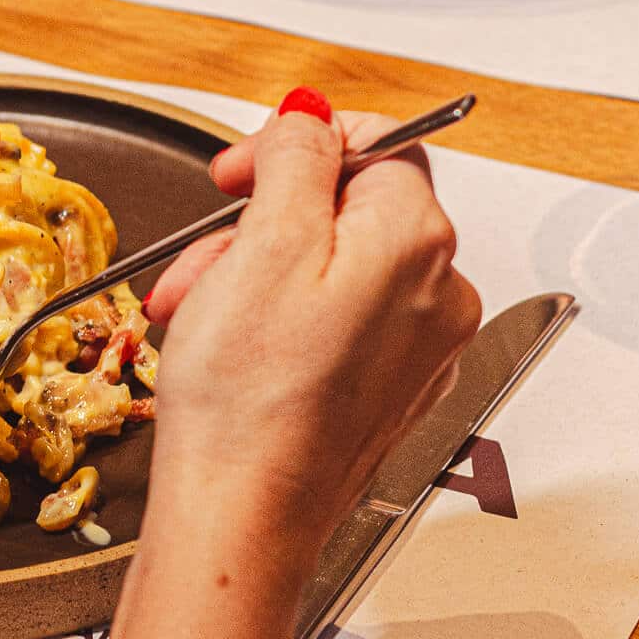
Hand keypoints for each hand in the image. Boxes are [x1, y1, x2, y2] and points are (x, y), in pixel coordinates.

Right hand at [145, 92, 480, 563]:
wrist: (241, 521)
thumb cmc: (252, 403)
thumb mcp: (265, 238)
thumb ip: (298, 155)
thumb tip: (313, 116)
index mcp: (418, 242)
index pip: (376, 143)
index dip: (298, 146)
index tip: (244, 169)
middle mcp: (437, 294)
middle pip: (346, 208)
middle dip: (262, 220)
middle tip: (208, 252)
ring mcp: (416, 349)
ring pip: (331, 266)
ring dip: (256, 272)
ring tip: (202, 311)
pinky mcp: (385, 390)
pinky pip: (334, 322)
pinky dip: (278, 320)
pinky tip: (230, 347)